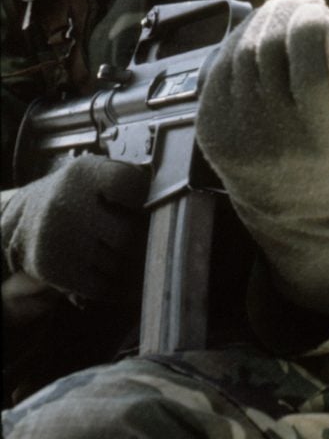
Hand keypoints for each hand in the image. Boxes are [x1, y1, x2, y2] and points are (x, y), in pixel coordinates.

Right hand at [1, 154, 148, 302]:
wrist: (25, 219)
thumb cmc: (75, 194)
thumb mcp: (95, 174)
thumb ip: (129, 179)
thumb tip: (170, 195)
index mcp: (84, 174)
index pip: (130, 185)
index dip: (148, 199)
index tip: (153, 207)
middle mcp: (67, 204)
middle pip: (127, 234)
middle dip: (143, 241)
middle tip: (151, 241)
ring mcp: (58, 239)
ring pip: (118, 264)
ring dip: (133, 264)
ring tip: (135, 257)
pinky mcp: (54, 269)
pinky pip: (103, 287)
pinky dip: (120, 287)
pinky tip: (124, 278)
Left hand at [196, 0, 328, 314]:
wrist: (294, 210)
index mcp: (319, 133)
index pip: (307, 52)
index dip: (314, 20)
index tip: (325, 13)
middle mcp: (272, 132)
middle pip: (270, 41)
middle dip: (289, 11)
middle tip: (306, 6)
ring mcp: (234, 129)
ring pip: (242, 46)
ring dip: (264, 20)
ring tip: (285, 17)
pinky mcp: (209, 124)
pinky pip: (219, 63)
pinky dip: (240, 40)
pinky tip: (260, 36)